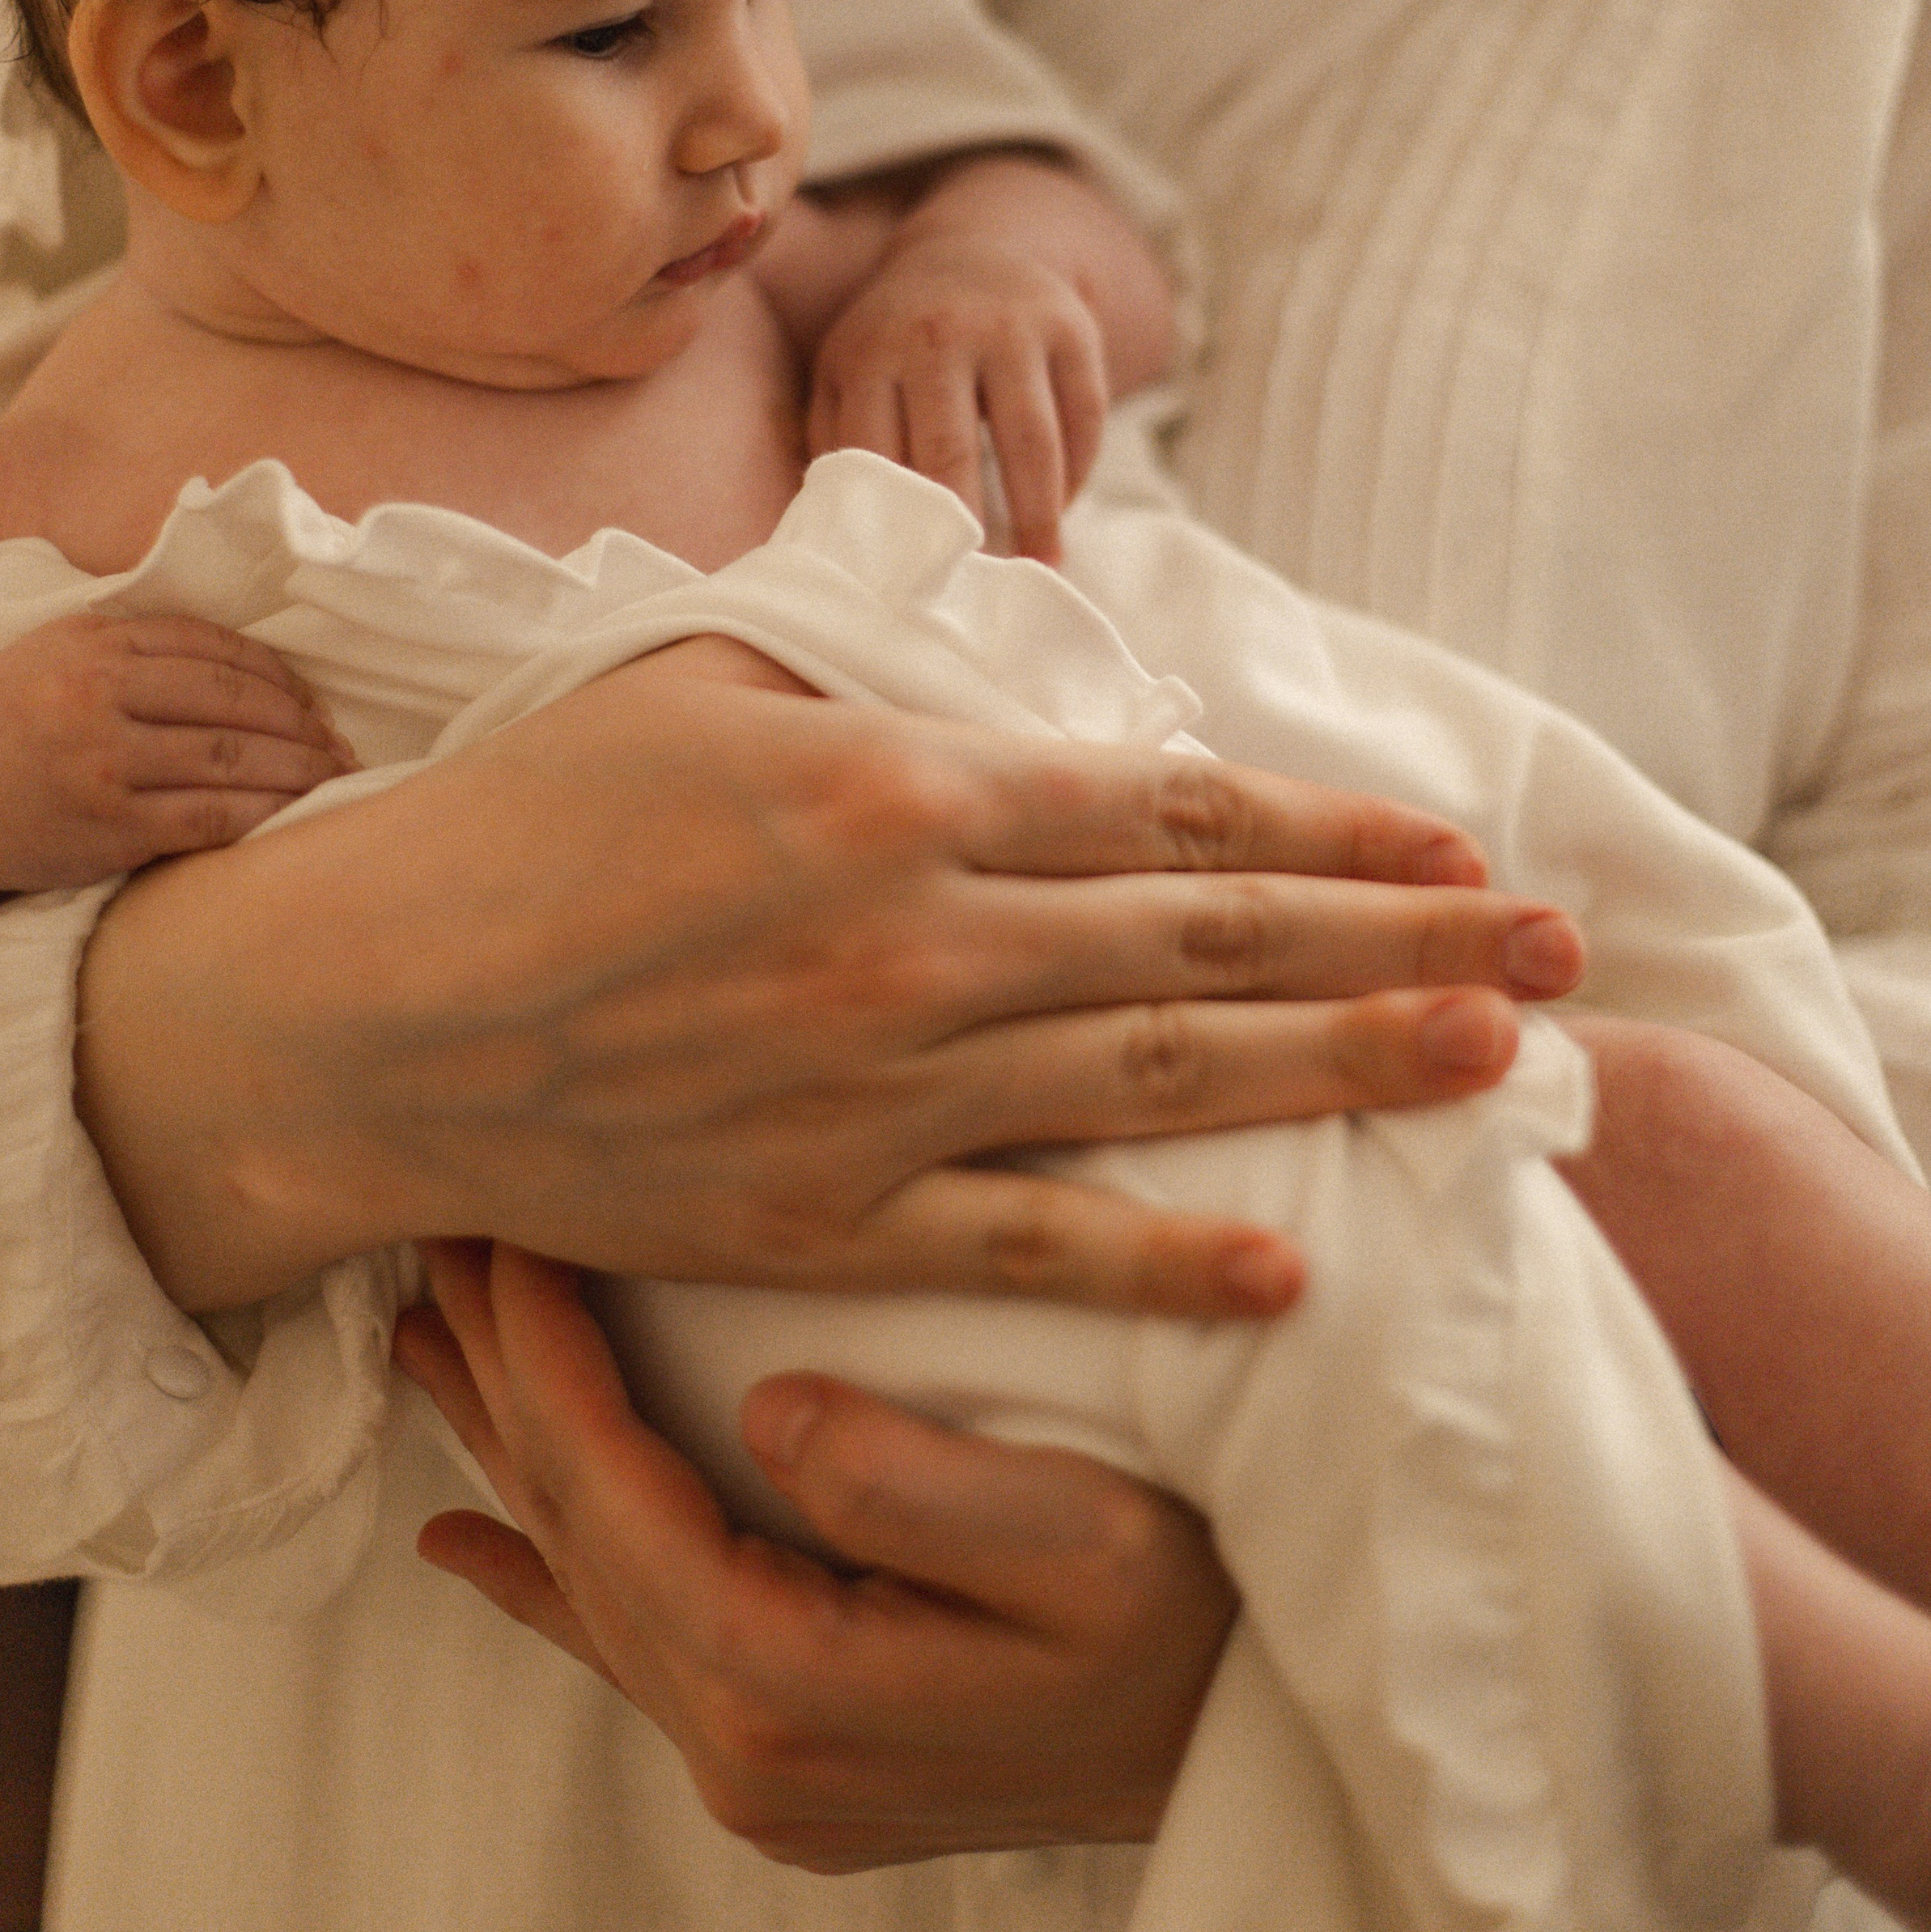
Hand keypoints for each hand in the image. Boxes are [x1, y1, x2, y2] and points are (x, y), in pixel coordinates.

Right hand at [0, 609, 351, 889]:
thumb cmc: (8, 726)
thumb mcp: (55, 655)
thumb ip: (132, 645)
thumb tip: (241, 657)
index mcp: (93, 645)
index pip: (212, 646)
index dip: (276, 672)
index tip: (309, 696)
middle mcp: (100, 695)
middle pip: (233, 700)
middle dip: (299, 723)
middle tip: (337, 742)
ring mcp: (106, 764)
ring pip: (232, 758)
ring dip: (297, 769)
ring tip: (333, 775)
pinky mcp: (111, 828)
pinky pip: (210, 817)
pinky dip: (263, 814)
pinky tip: (294, 815)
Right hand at [76, 655, 1581, 1316]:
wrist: (371, 1007)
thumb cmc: (531, 821)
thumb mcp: (709, 684)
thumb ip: (880, 677)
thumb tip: (1015, 671)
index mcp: (895, 788)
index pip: (1167, 804)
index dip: (1331, 823)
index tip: (1455, 837)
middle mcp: (919, 937)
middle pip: (1212, 931)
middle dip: (1402, 934)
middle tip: (1559, 944)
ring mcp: (881, 1091)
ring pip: (1163, 1075)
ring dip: (1346, 1064)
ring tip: (1498, 1059)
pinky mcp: (824, 1221)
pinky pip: (1027, 1248)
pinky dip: (1163, 1256)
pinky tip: (1293, 1260)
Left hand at [398, 1241, 1235, 1865]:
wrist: (1256, 1755)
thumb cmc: (1194, 1626)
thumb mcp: (1089, 1545)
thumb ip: (919, 1488)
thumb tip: (773, 1409)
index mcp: (789, 1687)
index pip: (613, 1496)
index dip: (546, 1355)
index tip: (505, 1226)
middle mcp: (745, 1749)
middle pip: (578, 1531)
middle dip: (505, 1375)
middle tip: (440, 1236)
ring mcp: (759, 1768)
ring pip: (589, 1578)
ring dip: (509, 1448)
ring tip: (431, 1332)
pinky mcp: (788, 1759)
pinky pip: (629, 1649)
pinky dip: (542, 1575)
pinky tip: (465, 1535)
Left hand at [807, 227, 1107, 560]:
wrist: (968, 251)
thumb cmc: (896, 340)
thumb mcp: (845, 370)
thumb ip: (833, 440)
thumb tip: (836, 534)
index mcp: (870, 356)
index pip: (880, 459)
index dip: (896, 527)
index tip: (909, 583)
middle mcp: (938, 336)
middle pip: (953, 454)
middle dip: (965, 532)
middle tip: (977, 589)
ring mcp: (1011, 328)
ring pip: (1033, 441)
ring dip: (1040, 515)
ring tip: (1043, 564)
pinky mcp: (1070, 329)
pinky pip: (1084, 416)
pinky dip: (1078, 472)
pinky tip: (1064, 506)